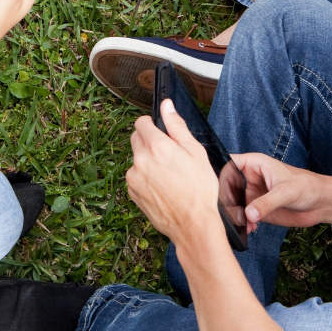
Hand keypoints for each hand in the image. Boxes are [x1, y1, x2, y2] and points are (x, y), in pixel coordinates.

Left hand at [126, 101, 220, 246]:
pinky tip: (162, 187)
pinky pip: (135, 177)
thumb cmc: (199, 190)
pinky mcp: (132, 192)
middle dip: (149, 142)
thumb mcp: (195, 152)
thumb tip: (167, 105)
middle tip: (168, 156)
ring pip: (136, 159)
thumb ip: (177, 126)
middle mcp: (140, 160)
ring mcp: (134, 177)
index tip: (161, 133)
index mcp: (156, 147)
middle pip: (136, 139)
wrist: (193, 225)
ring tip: (168, 175)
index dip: (152, 125)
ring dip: (147, 161)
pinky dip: (144, 178)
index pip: (141, 123)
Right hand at [228, 152, 327, 232]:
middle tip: (234, 214)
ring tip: (244, 223)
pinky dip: (244, 223)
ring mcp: (254, 194)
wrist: (320, 203)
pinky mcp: (259, 208)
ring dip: (235, 214)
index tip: (223, 193)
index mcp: (255, 164)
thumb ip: (266, 203)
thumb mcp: (285, 192)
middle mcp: (250, 178)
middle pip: (228, 185)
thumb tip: (249, 214)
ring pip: (234, 202)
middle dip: (228, 200)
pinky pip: (244, 215)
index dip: (223, 177)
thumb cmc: (306, 187)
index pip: (230, 164)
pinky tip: (251, 228)